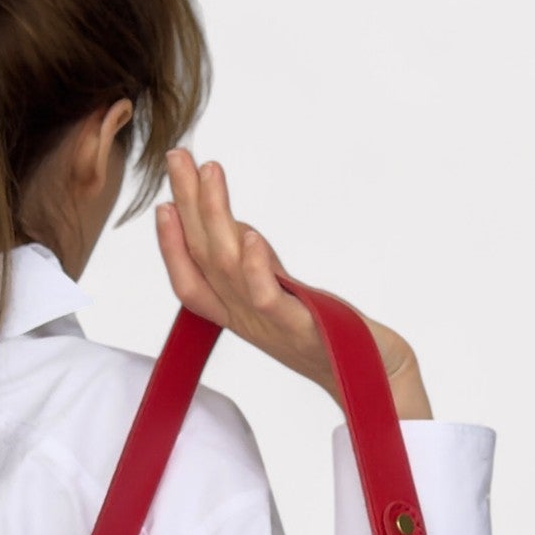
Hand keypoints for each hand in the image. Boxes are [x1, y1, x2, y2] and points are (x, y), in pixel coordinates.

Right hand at [155, 148, 431, 418]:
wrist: (372, 377)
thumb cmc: (329, 336)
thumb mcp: (282, 295)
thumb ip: (256, 265)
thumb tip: (230, 223)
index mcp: (240, 314)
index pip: (191, 280)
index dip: (170, 244)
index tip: (162, 202)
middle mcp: (248, 320)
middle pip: (204, 260)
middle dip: (187, 205)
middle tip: (178, 157)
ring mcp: (271, 325)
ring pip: (228, 268)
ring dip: (215, 216)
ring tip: (210, 172)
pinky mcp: (302, 328)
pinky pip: (268, 299)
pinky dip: (256, 267)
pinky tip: (251, 235)